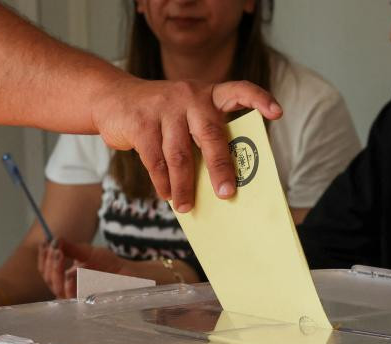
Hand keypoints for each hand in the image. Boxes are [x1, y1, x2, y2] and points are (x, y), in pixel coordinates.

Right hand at [37, 239, 129, 298]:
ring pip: (58, 289)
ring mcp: (76, 298)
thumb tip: (55, 239)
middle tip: (56, 249)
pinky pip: (73, 296)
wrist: (126, 274)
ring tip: (60, 255)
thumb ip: (71, 248)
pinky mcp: (86, 304)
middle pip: (50, 280)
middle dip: (50, 263)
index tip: (45, 243)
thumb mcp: (87, 252)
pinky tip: (70, 273)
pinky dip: (70, 284)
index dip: (43, 257)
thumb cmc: (107, 264)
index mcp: (64, 277)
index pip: (46, 270)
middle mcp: (67, 290)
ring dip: (57, 271)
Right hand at [91, 77, 281, 212]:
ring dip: (184, 186)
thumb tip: (218, 181)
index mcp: (207, 95)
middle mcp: (189, 97)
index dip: (259, 99)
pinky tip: (166, 194)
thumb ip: (202, 136)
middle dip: (220, 168)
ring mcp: (164, 108)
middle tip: (227, 194)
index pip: (238, 90)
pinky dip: (162, 182)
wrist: (113, 99)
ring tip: (186, 206)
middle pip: (210, 135)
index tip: (277, 113)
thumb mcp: (185, 116)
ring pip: (180, 156)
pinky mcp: (141, 123)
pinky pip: (156, 160)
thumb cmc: (160, 117)